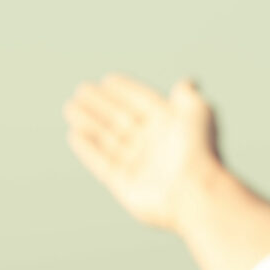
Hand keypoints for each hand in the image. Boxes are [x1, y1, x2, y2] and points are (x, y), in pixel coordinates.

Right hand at [62, 73, 221, 232]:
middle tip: (80, 89)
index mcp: (171, 125)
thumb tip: (189, 81)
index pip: (143, 102)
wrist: (194, 190)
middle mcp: (154, 144)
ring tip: (70, 107)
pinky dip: (88, 149)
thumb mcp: (197, 111)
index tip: (107, 79)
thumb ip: (187, 96)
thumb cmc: (199, 148)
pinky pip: (103, 163)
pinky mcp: (126, 185)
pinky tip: (74, 134)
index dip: (126, 90)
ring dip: (89, 122)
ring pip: (108, 138)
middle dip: (101, 104)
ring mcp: (139, 164)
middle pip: (122, 119)